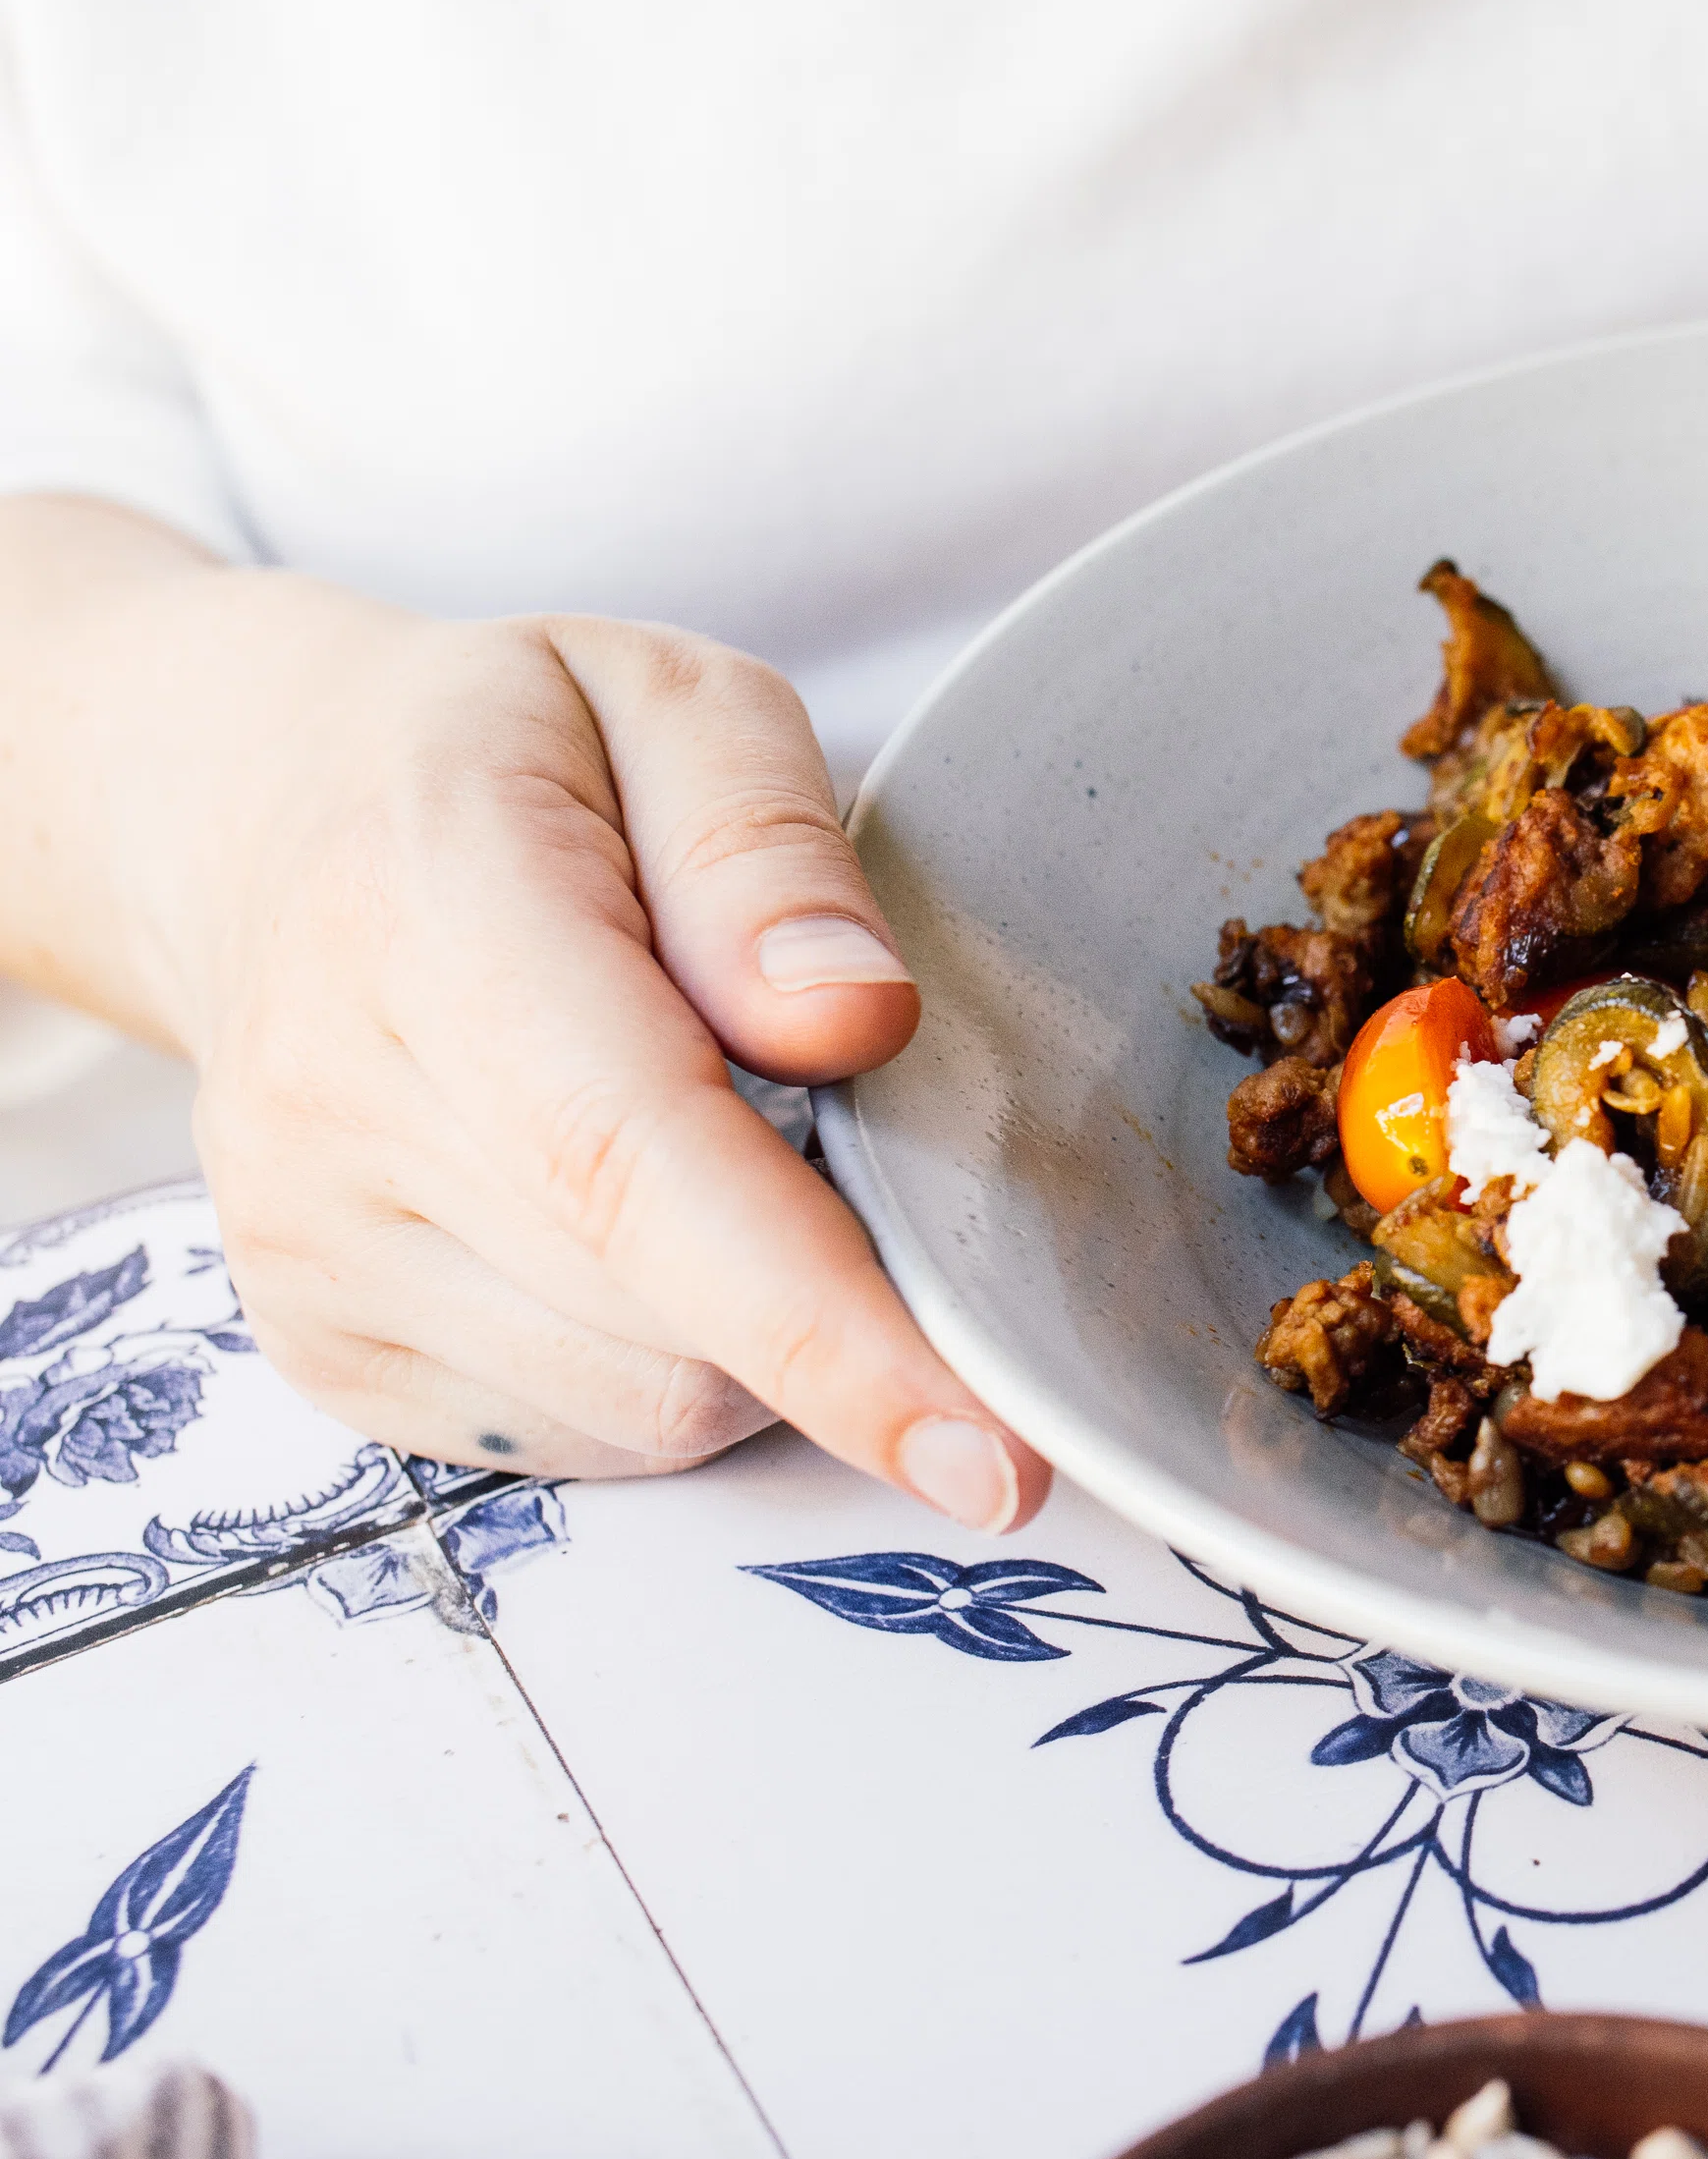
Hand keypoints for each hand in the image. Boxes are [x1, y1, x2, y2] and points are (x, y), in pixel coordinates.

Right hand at [126, 576, 1048, 1522]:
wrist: (268, 816)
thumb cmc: (518, 752)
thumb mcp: (681, 702)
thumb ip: (771, 847)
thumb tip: (857, 1019)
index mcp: (437, 915)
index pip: (640, 1168)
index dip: (828, 1330)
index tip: (989, 1456)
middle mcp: (336, 1108)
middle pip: (675, 1322)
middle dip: (839, 1277)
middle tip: (833, 1120)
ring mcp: (306, 1250)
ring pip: (646, 1405)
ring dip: (756, 1328)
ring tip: (720, 1146)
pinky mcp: (325, 1349)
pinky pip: (583, 1437)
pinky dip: (673, 1363)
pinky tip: (639, 1228)